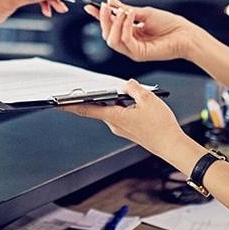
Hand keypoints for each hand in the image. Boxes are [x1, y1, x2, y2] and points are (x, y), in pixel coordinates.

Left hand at [63, 80, 184, 158]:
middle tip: (85, 88)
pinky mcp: (128, 130)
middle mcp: (113, 124)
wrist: (172, 145)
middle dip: (94, 96)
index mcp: (114, 116)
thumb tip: (126, 83)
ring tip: (125, 92)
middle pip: (98, 107)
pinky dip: (122, 106)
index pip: (86, 109)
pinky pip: (120, 114)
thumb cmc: (161, 126)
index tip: (57, 103)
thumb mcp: (148, 99)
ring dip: (113, 100)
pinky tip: (134, 102)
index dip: (70, 105)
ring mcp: (120, 128)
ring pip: (111, 109)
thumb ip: (133, 88)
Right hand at [83, 0, 197, 62]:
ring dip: (114, 24)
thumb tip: (112, 3)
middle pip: (107, 34)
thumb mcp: (145, 13)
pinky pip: (124, 41)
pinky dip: (125, 27)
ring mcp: (133, 50)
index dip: (99, 17)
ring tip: (122, 11)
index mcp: (130, 32)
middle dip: (104, 20)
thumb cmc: (171, 25)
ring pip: (112, 40)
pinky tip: (130, 16)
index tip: (91, 7)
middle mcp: (129, 42)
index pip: (110, 26)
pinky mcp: (138, 54)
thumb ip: (126, 10)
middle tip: (105, 7)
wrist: (186, 35)